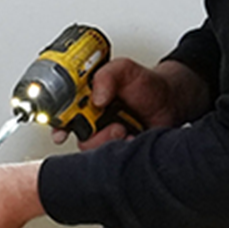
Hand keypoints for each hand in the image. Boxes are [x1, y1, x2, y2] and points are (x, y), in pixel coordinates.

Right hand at [53, 58, 211, 150]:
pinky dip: (121, 149)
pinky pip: (110, 158)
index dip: (56, 122)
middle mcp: (92, 117)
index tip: (60, 128)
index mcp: (87, 97)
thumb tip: (95, 97)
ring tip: (122, 128)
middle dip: (87, 132)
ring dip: (106, 140)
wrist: (172, 102)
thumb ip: (108, 76)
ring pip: (91, 148)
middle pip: (73, 134)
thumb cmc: (148, 85)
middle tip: (102, 122)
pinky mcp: (119, 148)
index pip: (61, 111)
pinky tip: (131, 138)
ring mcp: (105, 134)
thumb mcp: (125, 70)